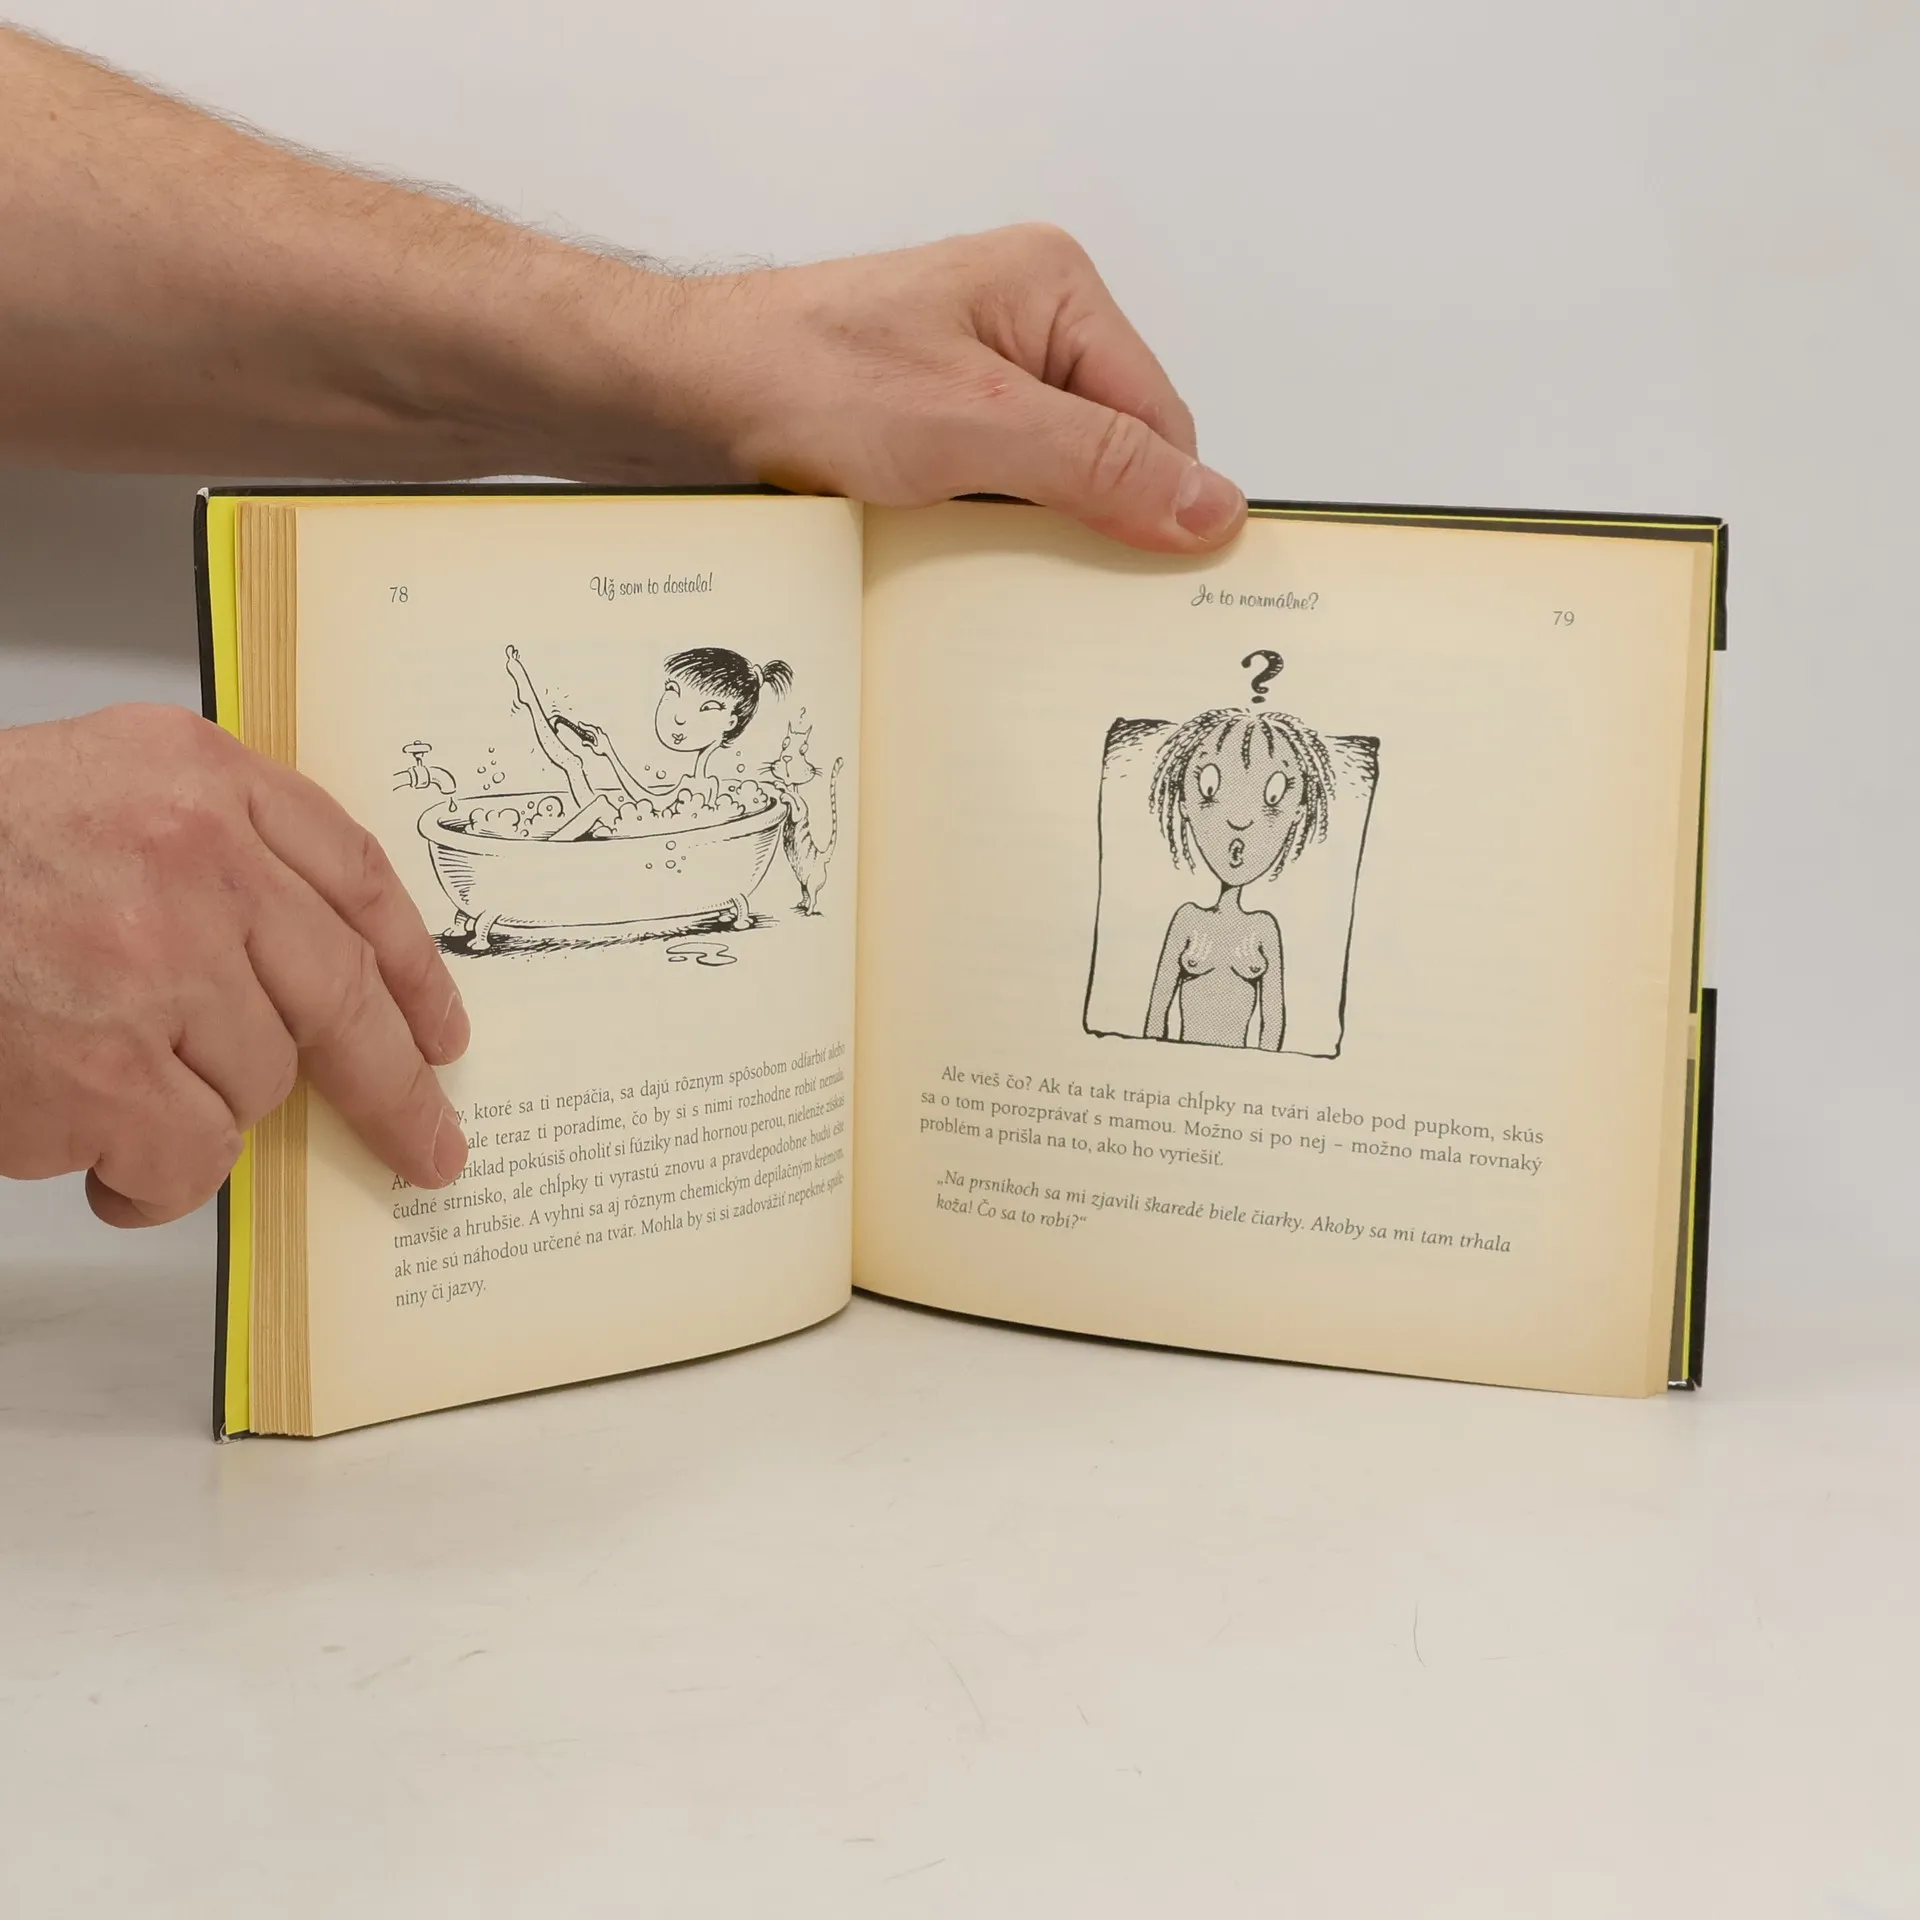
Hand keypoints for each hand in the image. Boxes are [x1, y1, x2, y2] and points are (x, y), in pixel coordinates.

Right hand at [0, 705, 468, 1226]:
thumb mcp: (91, 786)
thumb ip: (209, 848)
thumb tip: (304, 972)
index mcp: (198, 779)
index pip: (358, 877)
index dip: (415, 966)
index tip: (443, 1029)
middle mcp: (196, 863)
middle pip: (343, 995)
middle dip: (398, 1087)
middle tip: (431, 1146)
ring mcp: (154, 969)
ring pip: (256, 1085)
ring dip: (201, 1113)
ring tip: (108, 1091)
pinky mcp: (103, 1073)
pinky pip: (190, 1155)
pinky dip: (155, 1178)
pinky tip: (96, 1155)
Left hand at [649, 225, 1246, 553]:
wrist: (677, 393)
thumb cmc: (800, 378)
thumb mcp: (973, 428)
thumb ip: (1098, 466)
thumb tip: (1213, 508)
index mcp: (1056, 292)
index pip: (1159, 420)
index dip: (1153, 505)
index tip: (1141, 584)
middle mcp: (1026, 327)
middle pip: (1111, 457)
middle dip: (1084, 523)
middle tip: (1036, 576)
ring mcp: (977, 379)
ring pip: (1053, 488)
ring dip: (1025, 538)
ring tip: (970, 557)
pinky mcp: (935, 427)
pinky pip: (996, 499)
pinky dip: (981, 538)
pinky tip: (943, 555)